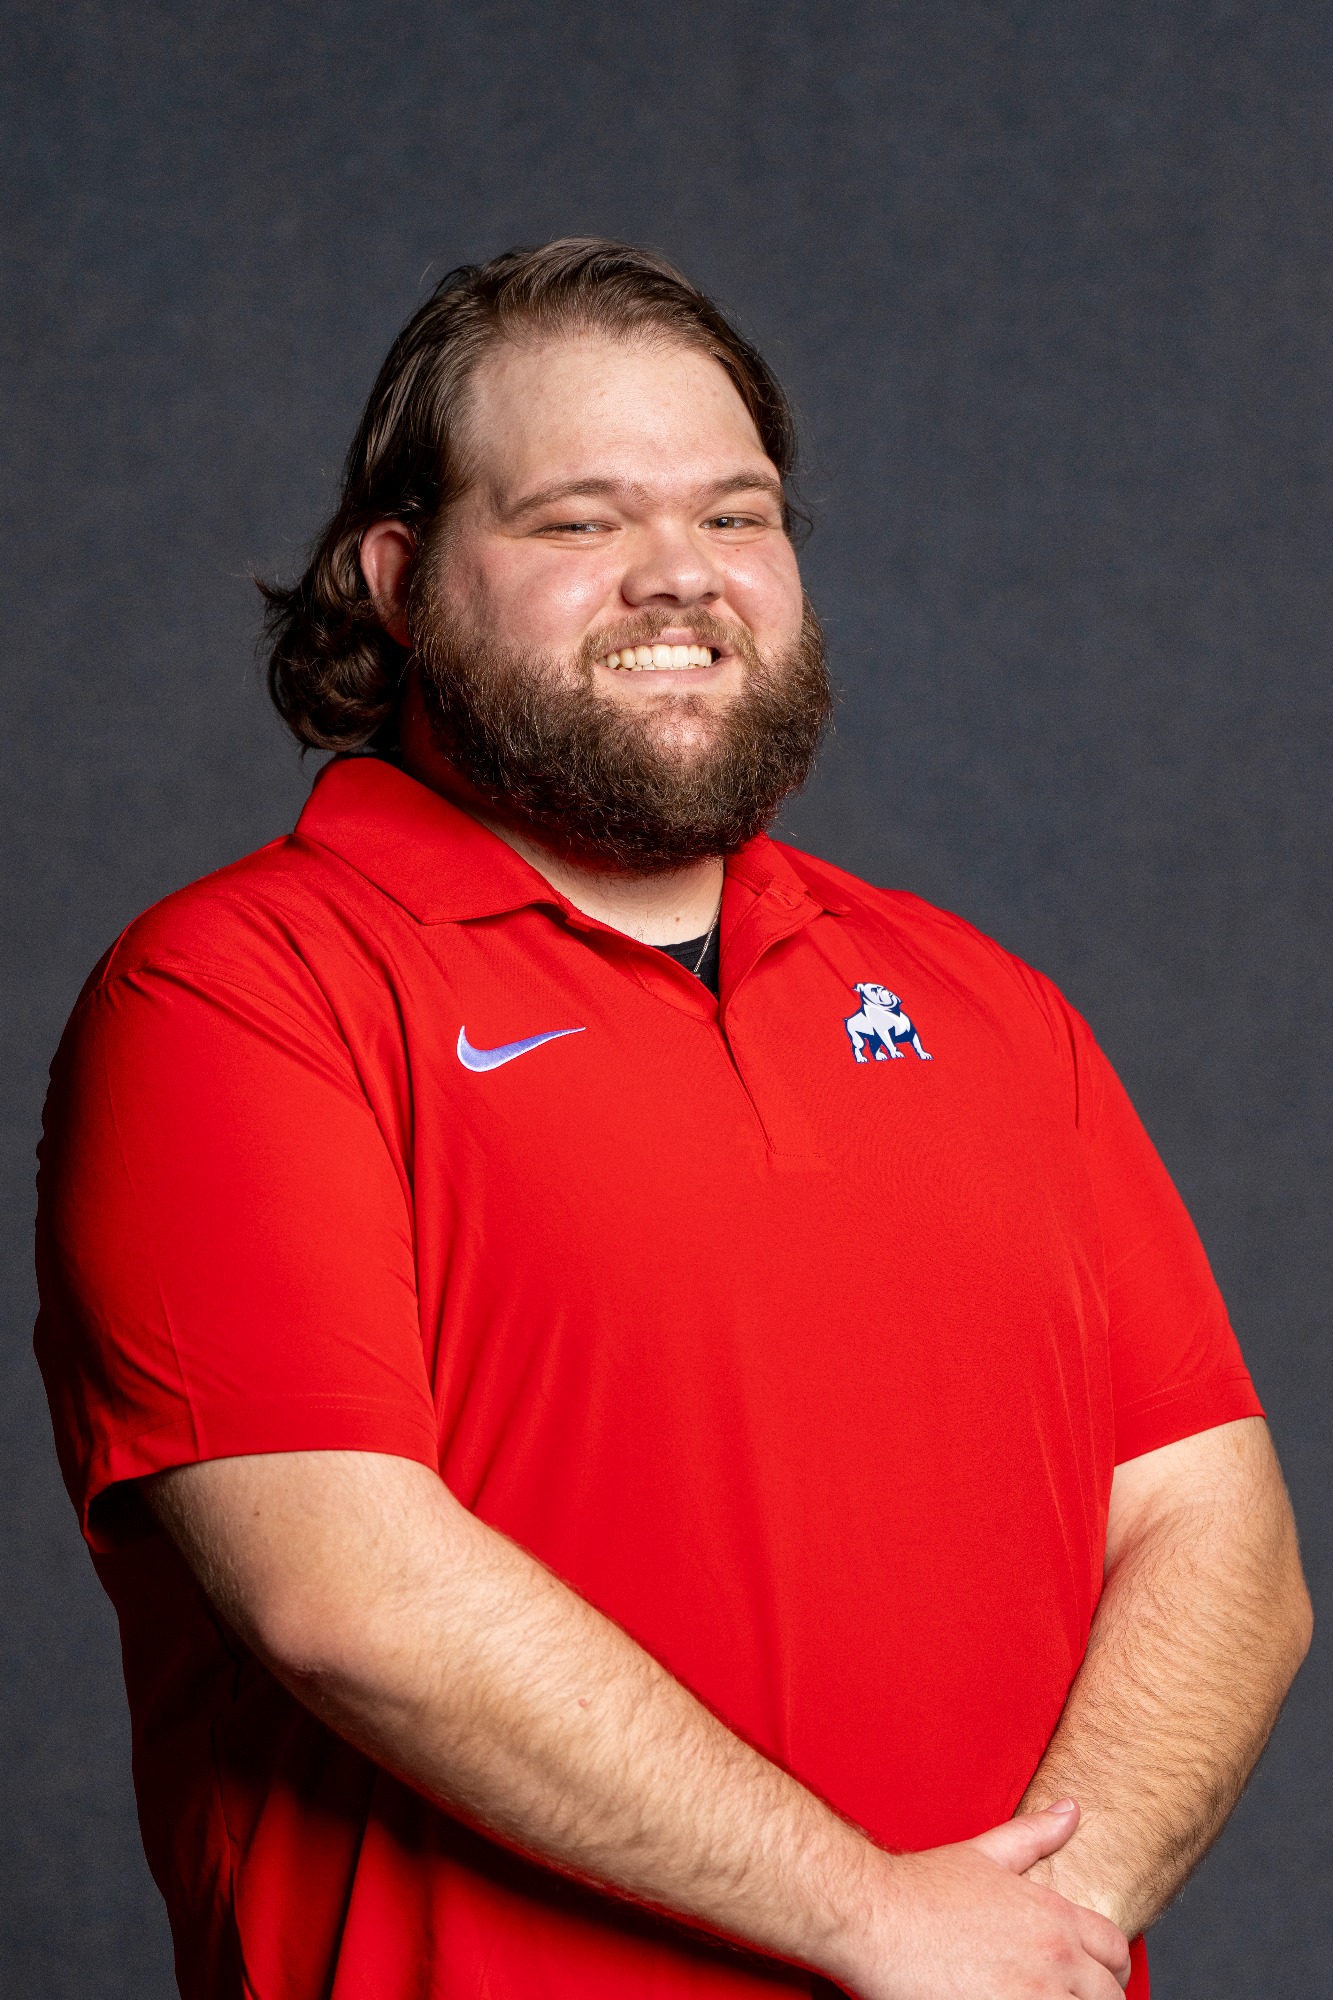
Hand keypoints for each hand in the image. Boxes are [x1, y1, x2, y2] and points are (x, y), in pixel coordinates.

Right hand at [828, 1801, 1131, 1999]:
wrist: (873, 1915)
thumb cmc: (920, 1888)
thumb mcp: (984, 1854)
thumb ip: (1034, 1834)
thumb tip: (1070, 1810)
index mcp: (1052, 1914)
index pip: (1115, 1949)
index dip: (1109, 1969)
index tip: (1091, 1981)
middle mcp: (1054, 1955)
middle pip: (1109, 1997)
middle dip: (1094, 1999)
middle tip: (1061, 1997)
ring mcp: (1034, 1994)